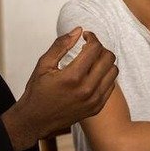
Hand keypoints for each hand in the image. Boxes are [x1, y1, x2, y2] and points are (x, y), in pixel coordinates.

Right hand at [3, 28, 117, 150]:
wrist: (35, 120)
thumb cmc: (37, 91)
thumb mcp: (44, 64)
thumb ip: (61, 45)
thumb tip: (78, 30)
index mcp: (72, 76)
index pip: (95, 48)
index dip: (91, 37)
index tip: (85, 37)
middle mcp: (86, 89)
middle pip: (108, 58)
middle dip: (100, 48)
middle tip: (88, 48)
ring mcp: (94, 100)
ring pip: (113, 71)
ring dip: (104, 62)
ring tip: (91, 61)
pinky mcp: (97, 107)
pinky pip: (111, 85)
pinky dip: (105, 76)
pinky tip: (92, 75)